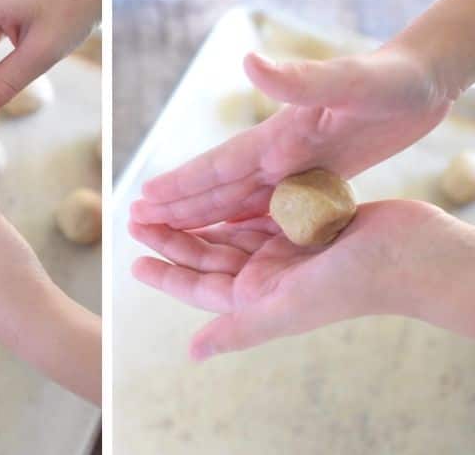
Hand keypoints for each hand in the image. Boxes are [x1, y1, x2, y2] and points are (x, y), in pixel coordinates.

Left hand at [130, 199, 464, 357]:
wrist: (409, 254)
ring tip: (165, 201)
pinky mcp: (305, 218)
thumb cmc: (350, 284)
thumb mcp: (287, 307)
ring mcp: (289, 245)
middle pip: (210, 253)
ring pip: (230, 230)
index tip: (132, 259)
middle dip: (174, 236)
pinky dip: (236, 200)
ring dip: (199, 217)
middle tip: (137, 216)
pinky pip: (259, 208)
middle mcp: (271, 272)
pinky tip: (216, 188)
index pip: (201, 285)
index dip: (167, 272)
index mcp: (262, 296)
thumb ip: (240, 327)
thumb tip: (192, 353)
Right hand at [132, 43, 448, 229]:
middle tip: (135, 221)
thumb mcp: (351, 81)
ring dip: (207, 214)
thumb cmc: (391, 78)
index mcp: (282, 133)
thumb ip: (300, 78)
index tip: (141, 199)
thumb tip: (248, 63)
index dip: (181, 185)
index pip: (220, 165)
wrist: (422, 77)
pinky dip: (250, 219)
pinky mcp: (321, 170)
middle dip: (179, 205)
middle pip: (221, 185)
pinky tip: (238, 230)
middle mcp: (282, 150)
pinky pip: (276, 204)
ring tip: (172, 230)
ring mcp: (300, 161)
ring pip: (242, 197)